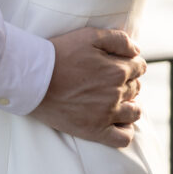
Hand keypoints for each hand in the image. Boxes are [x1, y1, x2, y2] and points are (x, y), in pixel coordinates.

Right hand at [30, 27, 145, 148]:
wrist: (33, 78)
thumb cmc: (59, 54)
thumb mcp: (88, 35)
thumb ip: (118, 39)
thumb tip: (138, 51)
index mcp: (117, 69)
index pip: (139, 67)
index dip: (132, 64)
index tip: (120, 64)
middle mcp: (116, 93)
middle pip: (136, 88)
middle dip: (129, 82)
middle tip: (110, 80)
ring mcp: (107, 114)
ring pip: (134, 112)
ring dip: (130, 105)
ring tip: (116, 100)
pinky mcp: (95, 131)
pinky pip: (123, 138)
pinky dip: (125, 131)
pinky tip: (117, 122)